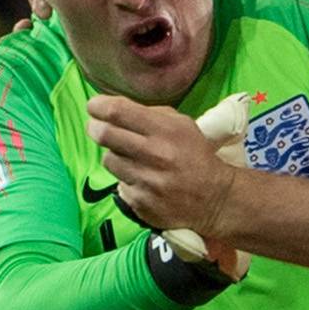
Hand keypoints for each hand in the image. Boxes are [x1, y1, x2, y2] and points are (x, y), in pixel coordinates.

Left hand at [86, 95, 236, 240]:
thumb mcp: (181, 125)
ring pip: (108, 160)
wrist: (215, 198)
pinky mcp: (140, 203)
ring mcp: (146, 182)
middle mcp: (154, 155)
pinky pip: (119, 185)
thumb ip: (150, 114)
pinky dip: (126, 180)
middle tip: (96, 127)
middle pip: (105, 134)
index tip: (94, 106)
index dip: (98, 106)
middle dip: (95, 127)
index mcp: (165, 130)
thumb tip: (113, 108)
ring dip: (114, 156)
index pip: (118, 112)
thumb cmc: (195, 156)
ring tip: (130, 158)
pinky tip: (143, 180)